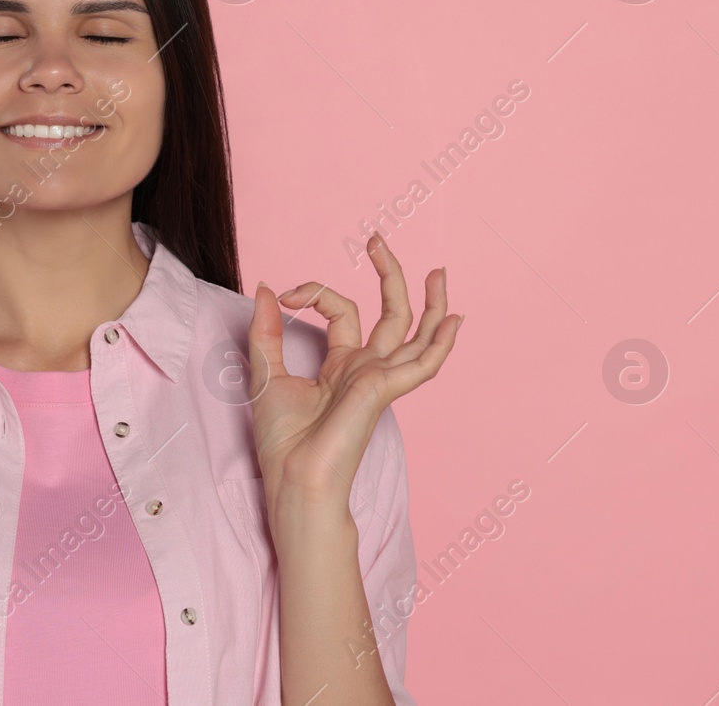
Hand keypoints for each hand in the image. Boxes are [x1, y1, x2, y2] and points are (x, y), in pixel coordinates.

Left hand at [246, 233, 461, 510]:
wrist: (292, 479)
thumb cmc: (282, 440)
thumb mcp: (265, 373)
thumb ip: (266, 331)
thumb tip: (266, 288)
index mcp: (341, 366)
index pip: (341, 311)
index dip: (314, 292)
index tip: (285, 295)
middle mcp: (366, 370)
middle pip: (391, 315)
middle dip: (390, 276)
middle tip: (378, 240)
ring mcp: (378, 380)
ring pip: (415, 336)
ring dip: (430, 304)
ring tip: (439, 272)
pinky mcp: (382, 391)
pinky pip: (421, 365)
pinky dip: (440, 343)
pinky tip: (453, 321)